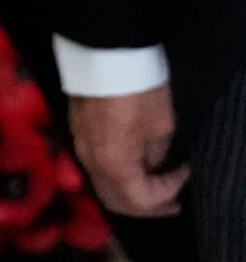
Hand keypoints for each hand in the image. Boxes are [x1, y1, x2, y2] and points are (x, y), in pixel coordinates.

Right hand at [70, 85, 189, 217]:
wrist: (104, 55)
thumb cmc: (139, 90)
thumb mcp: (161, 125)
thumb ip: (156, 154)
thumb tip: (152, 164)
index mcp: (114, 165)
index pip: (139, 200)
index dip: (166, 194)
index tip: (183, 173)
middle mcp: (91, 164)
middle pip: (115, 201)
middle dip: (146, 206)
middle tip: (170, 201)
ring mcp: (80, 149)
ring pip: (103, 186)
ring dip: (130, 192)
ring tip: (154, 184)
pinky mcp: (77, 135)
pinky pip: (96, 169)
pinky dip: (117, 177)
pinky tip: (133, 165)